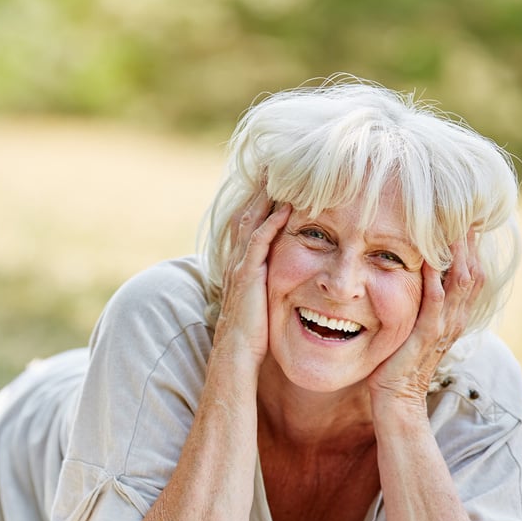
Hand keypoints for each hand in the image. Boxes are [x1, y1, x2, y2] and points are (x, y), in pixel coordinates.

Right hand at [213, 190, 290, 370]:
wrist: (235, 358)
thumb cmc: (250, 338)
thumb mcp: (260, 304)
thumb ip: (266, 287)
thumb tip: (279, 280)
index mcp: (240, 266)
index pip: (248, 223)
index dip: (259, 200)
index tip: (274, 178)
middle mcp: (237, 261)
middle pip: (246, 213)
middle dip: (259, 188)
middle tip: (273, 162)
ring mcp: (241, 268)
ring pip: (250, 221)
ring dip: (264, 196)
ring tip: (278, 172)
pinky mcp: (248, 277)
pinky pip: (259, 242)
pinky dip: (272, 222)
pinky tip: (286, 207)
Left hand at [368, 228, 483, 405]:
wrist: (398, 399)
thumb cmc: (400, 363)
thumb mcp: (417, 328)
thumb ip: (423, 305)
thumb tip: (417, 277)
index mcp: (455, 316)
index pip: (473, 273)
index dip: (472, 246)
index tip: (465, 217)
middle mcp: (455, 319)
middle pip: (474, 271)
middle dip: (470, 241)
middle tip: (465, 209)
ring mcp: (444, 327)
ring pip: (461, 281)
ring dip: (458, 251)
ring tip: (454, 222)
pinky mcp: (426, 335)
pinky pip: (435, 300)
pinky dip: (435, 276)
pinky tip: (428, 255)